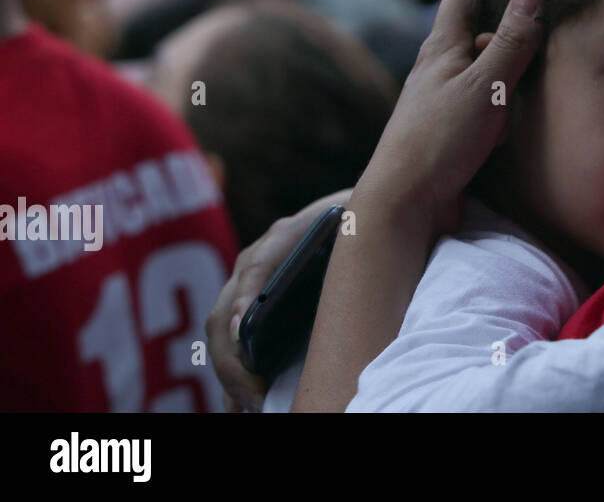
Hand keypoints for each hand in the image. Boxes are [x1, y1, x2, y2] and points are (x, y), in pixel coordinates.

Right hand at [204, 190, 347, 411]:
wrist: (354, 217)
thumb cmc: (361, 224)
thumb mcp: (360, 225)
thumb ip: (354, 236)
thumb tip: (354, 260)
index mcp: (284, 237)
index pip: (257, 267)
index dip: (246, 299)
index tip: (244, 333)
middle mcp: (256, 262)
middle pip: (227, 312)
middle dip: (234, 359)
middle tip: (255, 395)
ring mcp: (246, 287)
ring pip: (222, 335)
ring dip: (230, 375)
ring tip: (251, 406)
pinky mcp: (249, 310)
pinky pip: (229, 346)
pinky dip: (231, 378)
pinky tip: (239, 407)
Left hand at [352, 0, 544, 235]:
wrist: (404, 205)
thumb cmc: (439, 139)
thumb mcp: (483, 83)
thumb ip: (511, 38)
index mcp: (441, 49)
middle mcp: (438, 69)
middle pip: (473, 28)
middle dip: (498, 9)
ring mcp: (444, 101)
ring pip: (481, 66)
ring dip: (505, 55)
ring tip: (535, 41)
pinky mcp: (452, 131)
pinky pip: (486, 99)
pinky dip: (504, 91)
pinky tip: (519, 100)